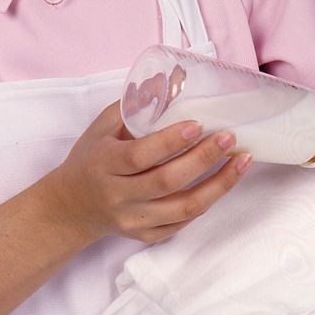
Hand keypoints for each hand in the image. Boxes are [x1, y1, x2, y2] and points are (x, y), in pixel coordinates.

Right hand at [39, 101, 251, 245]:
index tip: (197, 125)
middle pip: (167, 182)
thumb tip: (171, 79)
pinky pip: (184, 222)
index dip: (170, 141)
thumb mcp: (102, 128)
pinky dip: (209, 201)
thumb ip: (134, 106)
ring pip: (184, 207)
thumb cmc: (92, 159)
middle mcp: (118, 196)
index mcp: (103, 165)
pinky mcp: (146, 236)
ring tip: (242, 162)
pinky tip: (225, 181)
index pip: (140, 156)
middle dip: (203, 158)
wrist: (72, 207)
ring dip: (219, 185)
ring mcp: (133, 220)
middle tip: (229, 138)